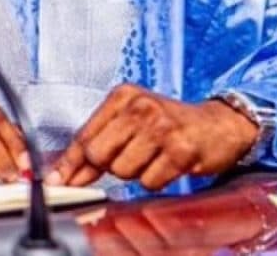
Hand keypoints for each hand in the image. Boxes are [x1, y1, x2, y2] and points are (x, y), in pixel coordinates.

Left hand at [48, 84, 257, 190]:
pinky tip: (167, 164)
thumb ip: (95, 145)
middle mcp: (141, 106)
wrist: (218, 126)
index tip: (57, 180)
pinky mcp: (181, 150)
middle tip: (131, 156)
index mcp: (123, 95)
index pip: (85, 135)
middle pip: (99, 154)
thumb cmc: (168, 125)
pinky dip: (155, 180)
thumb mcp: (130, 123)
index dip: (70, 162)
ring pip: (123, 170)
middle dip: (110, 166)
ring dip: (135, 173)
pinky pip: (149, 181)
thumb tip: (62, 175)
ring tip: (152, 157)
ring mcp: (162, 127)